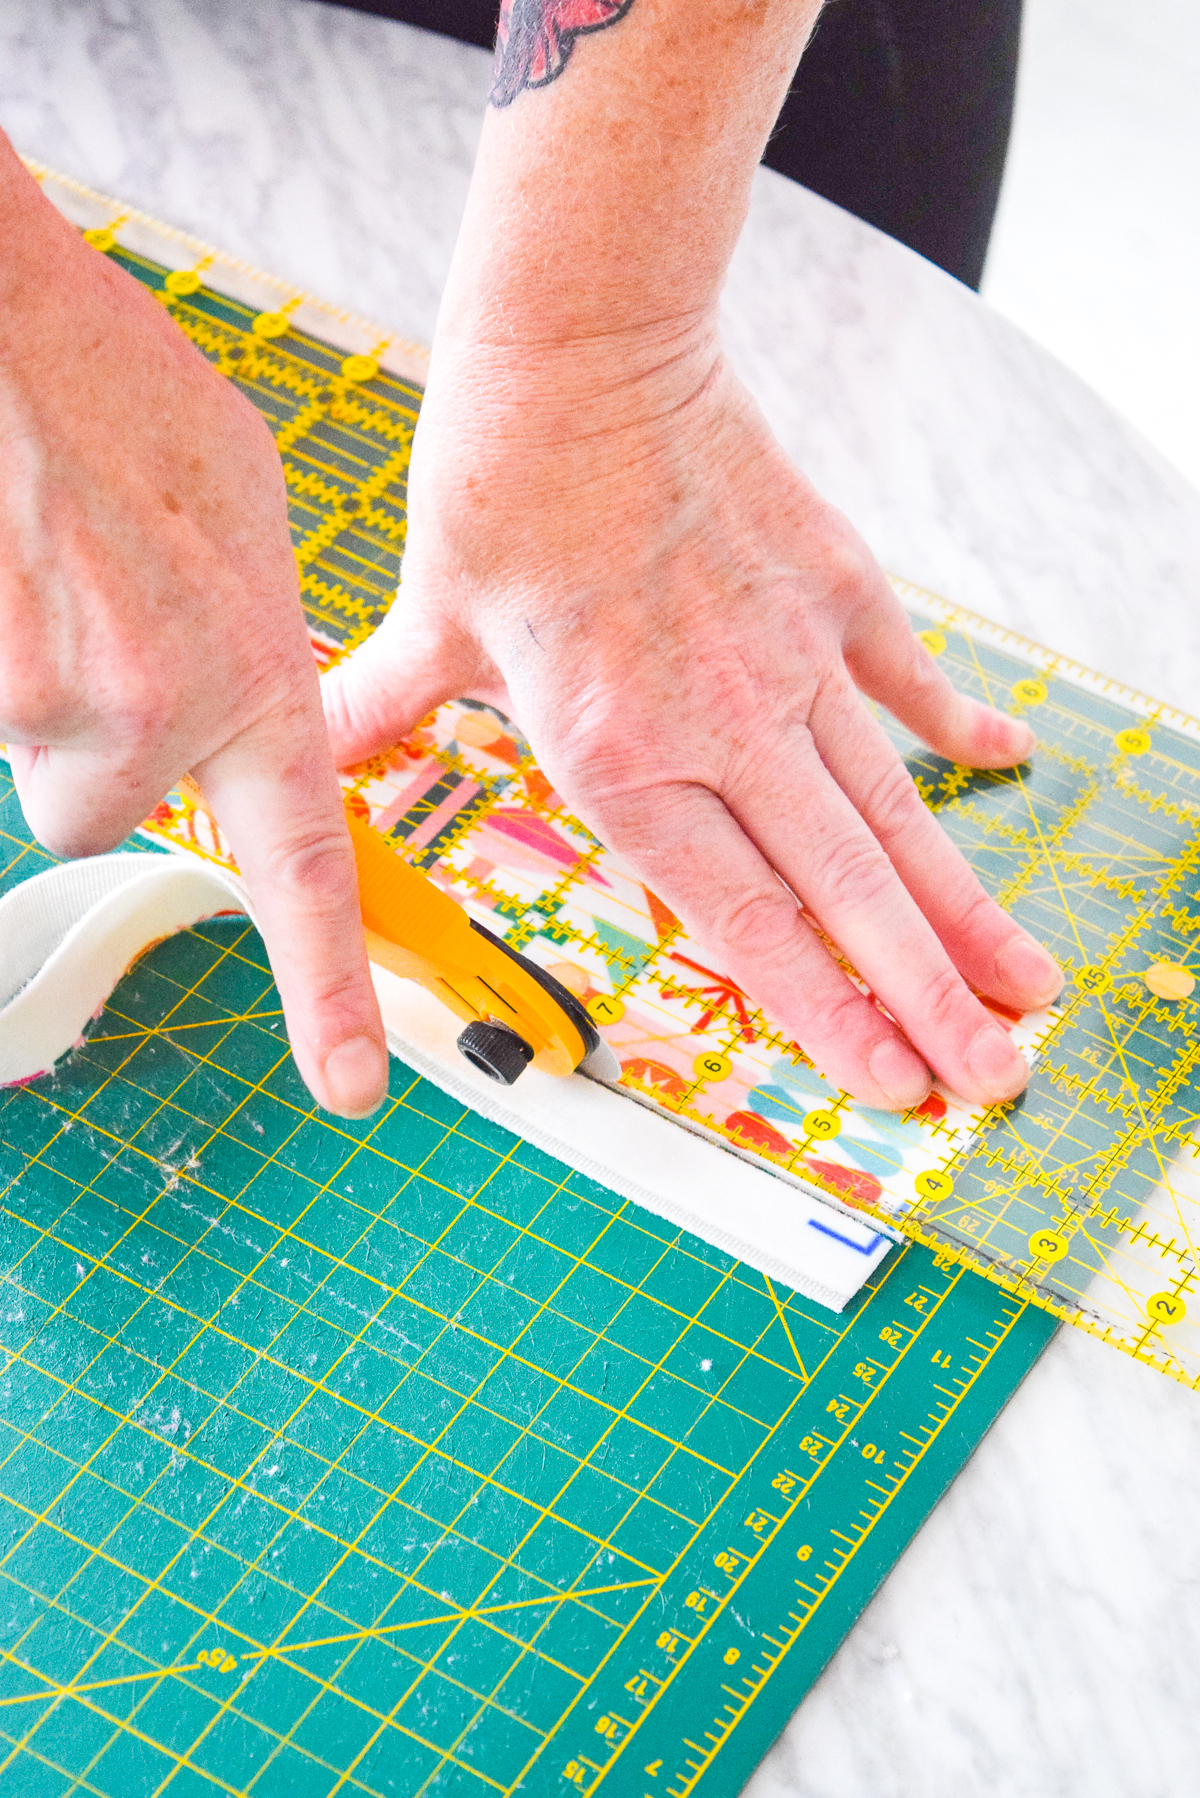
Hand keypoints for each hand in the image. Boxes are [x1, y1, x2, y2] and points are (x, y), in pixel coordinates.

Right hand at [0, 143, 386, 1117]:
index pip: (301, 871)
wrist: (3, 334)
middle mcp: (148, 720)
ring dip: (34, 694)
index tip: (353, 1087)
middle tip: (92, 626)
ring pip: (28, 760)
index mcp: (246, 683)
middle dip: (92, 745)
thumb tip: (237, 693)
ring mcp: (44, 709)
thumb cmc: (113, 392)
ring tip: (45, 578)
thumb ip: (250, 637)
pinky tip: (10, 576)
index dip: (326, 992)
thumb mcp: (240, 517)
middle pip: (94, 812)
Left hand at [323, 324, 1062, 1109]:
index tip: (889, 1083)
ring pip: (894, 809)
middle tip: (998, 1076)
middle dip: (929, 997)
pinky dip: (957, 721)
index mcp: (619, 756)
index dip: (825, 1012)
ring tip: (1028, 984)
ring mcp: (792, 658)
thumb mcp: (430, 623)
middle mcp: (721, 726)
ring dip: (964, 907)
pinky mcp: (834, 585)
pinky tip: (1008, 762)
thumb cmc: (497, 488)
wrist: (581, 346)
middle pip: (846, 890)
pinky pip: (905, 675)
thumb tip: (312, 743)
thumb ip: (385, 709)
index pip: (742, 918)